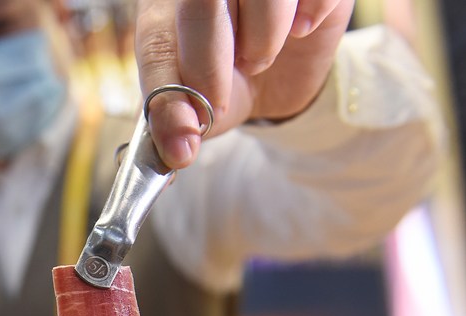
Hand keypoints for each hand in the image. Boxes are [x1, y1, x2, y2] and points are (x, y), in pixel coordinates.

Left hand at [135, 0, 355, 168]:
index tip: (189, 133)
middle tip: (219, 98)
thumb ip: (175, 123)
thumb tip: (179, 151)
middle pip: (201, 3)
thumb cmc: (224, 83)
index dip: (171, 91)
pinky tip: (300, 30)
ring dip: (263, 41)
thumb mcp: (196, 108)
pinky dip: (309, 17)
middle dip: (210, 63)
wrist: (275, 76)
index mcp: (164, 8)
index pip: (156, 42)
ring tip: (258, 59)